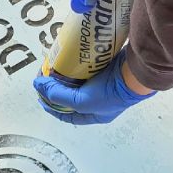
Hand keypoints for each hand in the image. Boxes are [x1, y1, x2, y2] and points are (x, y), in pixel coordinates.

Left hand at [34, 54, 155, 125]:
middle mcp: (98, 101)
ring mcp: (103, 84)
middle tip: (45, 77)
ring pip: (79, 80)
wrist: (134, 74)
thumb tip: (38, 86)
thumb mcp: (80, 101)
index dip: (51, 106)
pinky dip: (78, 64)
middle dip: (57, 88)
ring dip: (66, 74)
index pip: (66, 114)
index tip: (40, 95)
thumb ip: (58, 95)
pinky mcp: (106, 69)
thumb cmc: (109, 94)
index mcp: (93, 114)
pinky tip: (69, 58)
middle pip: (71, 95)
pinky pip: (88, 68)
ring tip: (54, 66)